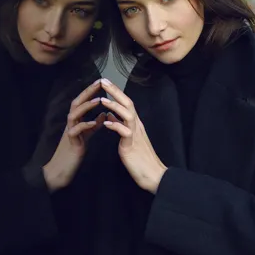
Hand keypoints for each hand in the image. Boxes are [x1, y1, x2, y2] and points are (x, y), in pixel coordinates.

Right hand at [43, 79, 105, 192]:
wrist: (61, 169)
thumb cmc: (73, 151)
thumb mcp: (86, 135)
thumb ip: (94, 124)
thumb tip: (104, 113)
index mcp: (75, 121)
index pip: (82, 102)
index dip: (90, 92)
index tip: (101, 82)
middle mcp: (71, 123)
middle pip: (76, 103)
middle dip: (87, 93)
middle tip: (99, 83)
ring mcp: (69, 132)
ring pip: (74, 114)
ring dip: (86, 107)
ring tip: (98, 100)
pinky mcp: (70, 142)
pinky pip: (75, 131)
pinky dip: (84, 125)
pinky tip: (94, 122)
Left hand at [99, 78, 166, 193]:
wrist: (152, 174)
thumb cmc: (139, 158)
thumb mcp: (128, 138)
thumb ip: (120, 125)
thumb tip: (110, 114)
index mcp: (134, 124)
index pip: (126, 103)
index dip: (116, 92)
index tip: (105, 82)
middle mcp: (136, 126)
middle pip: (127, 104)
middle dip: (115, 92)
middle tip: (103, 81)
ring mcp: (135, 135)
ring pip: (127, 115)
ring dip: (115, 106)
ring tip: (102, 99)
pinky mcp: (132, 145)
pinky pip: (125, 132)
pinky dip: (116, 126)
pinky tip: (106, 122)